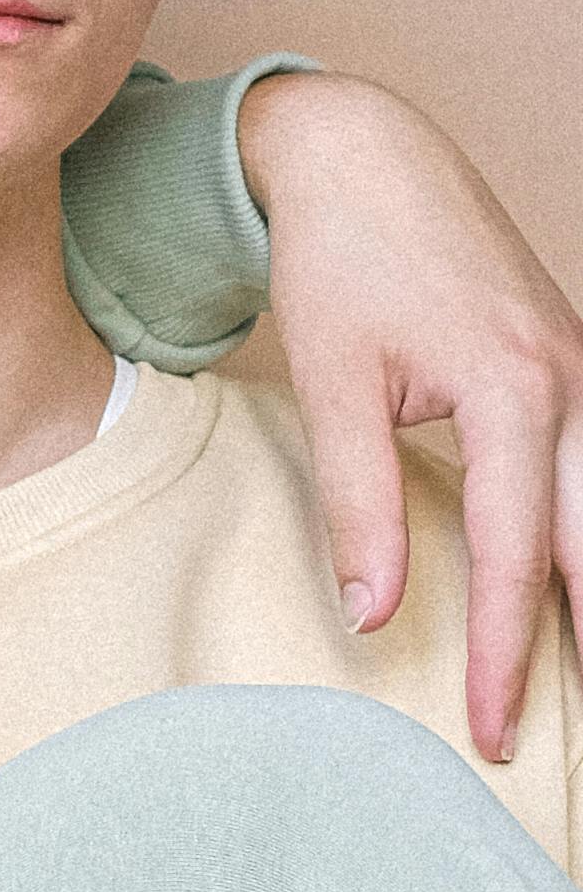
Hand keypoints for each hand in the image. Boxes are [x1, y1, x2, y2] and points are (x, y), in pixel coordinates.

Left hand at [241, 71, 582, 759]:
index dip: (504, 657)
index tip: (489, 733)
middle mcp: (570, 384)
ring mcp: (582, 373)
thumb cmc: (342, 258)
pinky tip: (571, 583)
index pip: (516, 559)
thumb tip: (375, 615)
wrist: (364, 156)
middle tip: (556, 735)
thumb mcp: (333, 381)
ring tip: (574, 675)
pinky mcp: (570, 367)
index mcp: (514, 391)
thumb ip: (357, 504)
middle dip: (579, 645)